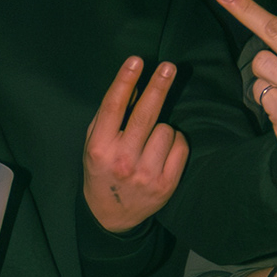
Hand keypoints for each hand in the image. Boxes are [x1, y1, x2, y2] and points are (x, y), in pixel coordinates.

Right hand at [84, 56, 189, 232]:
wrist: (111, 216)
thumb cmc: (103, 170)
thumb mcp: (96, 143)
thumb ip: (110, 116)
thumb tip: (133, 84)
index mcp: (99, 148)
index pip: (113, 107)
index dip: (125, 81)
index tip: (137, 60)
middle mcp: (122, 161)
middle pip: (145, 114)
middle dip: (159, 86)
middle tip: (169, 67)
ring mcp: (146, 175)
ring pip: (166, 129)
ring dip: (162, 128)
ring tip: (150, 141)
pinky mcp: (166, 185)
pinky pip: (181, 145)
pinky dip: (175, 143)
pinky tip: (163, 151)